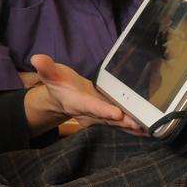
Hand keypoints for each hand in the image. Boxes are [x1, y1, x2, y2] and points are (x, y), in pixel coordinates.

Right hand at [28, 54, 144, 135]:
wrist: (62, 98)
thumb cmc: (59, 84)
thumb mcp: (51, 74)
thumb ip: (46, 68)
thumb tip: (36, 58)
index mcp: (77, 102)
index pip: (90, 106)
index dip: (103, 110)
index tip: (117, 113)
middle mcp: (89, 113)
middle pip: (108, 118)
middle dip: (124, 122)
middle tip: (141, 123)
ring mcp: (100, 116)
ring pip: (117, 123)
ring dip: (132, 126)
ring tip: (150, 128)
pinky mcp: (108, 116)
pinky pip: (121, 123)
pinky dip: (134, 126)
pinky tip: (149, 128)